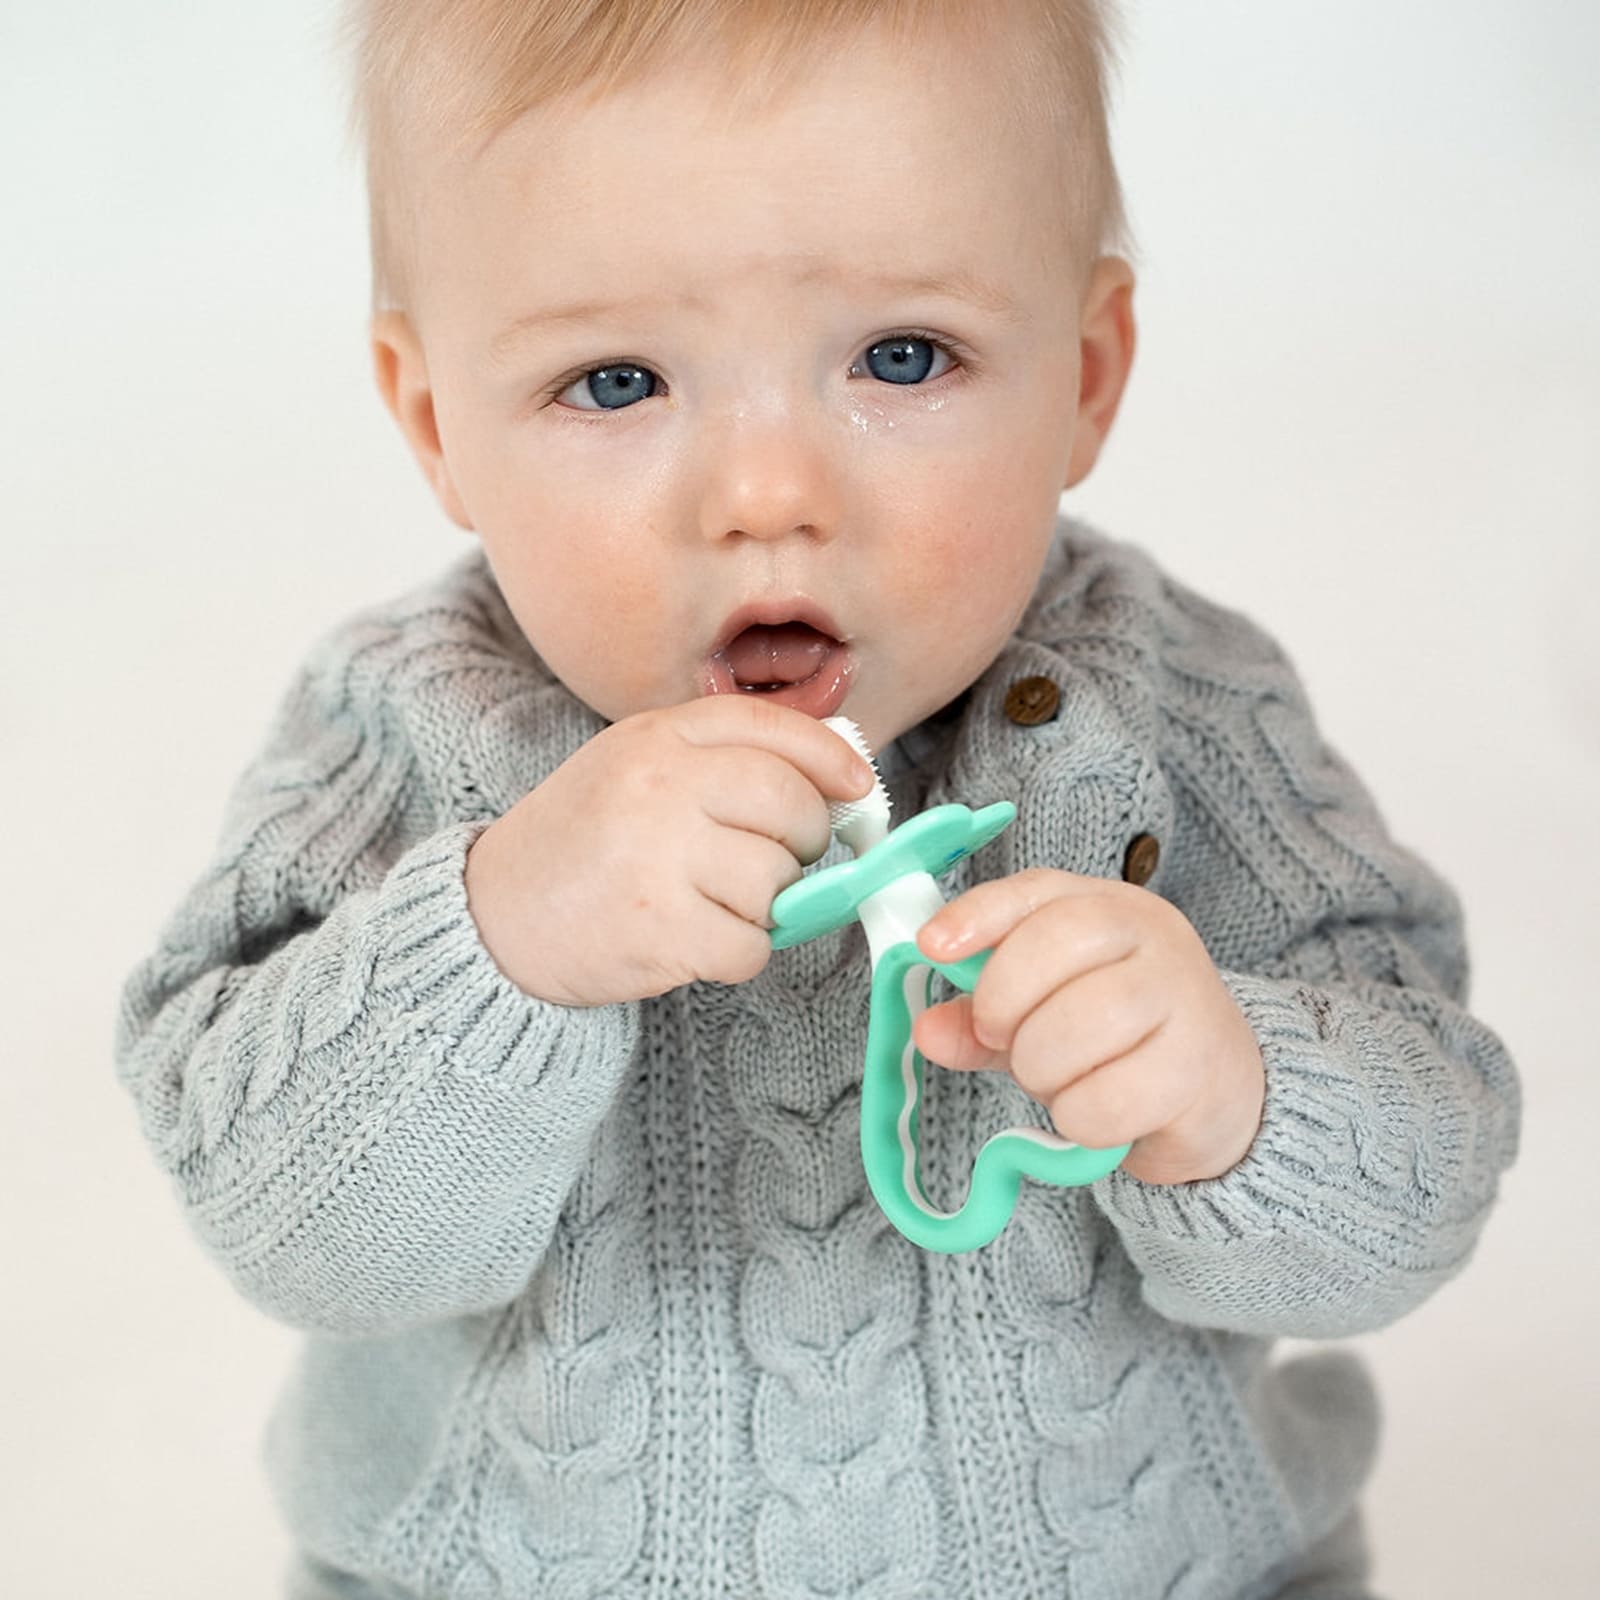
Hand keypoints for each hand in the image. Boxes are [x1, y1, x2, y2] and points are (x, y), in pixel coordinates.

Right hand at [464, 695, 876, 1006]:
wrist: (494, 917)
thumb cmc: (582, 842)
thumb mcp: (637, 768)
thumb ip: (719, 760)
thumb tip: (835, 775)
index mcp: (657, 737)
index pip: (774, 728)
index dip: (832, 758)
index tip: (857, 787)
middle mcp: (660, 786)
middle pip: (791, 804)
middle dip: (806, 839)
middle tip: (782, 860)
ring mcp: (659, 856)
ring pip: (777, 881)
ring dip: (766, 904)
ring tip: (715, 902)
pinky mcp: (660, 928)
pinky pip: (752, 944)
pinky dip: (740, 952)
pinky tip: (698, 940)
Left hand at [911, 869, 1265, 1184]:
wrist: (1222, 1092)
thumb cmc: (1119, 1041)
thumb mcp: (1042, 1015)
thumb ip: (981, 1020)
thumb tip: (927, 1031)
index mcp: (1108, 907)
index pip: (1037, 891)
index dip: (978, 915)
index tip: (932, 947)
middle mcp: (1152, 936)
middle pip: (1057, 944)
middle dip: (1004, 1001)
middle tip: (1001, 1037)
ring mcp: (1183, 996)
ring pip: (1080, 1022)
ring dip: (1041, 1068)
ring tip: (1055, 1079)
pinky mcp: (1198, 1067)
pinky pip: (1106, 1098)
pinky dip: (1079, 1118)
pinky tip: (1093, 1115)